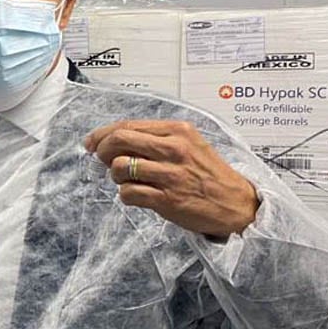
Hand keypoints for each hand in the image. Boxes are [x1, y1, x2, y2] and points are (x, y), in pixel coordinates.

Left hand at [84, 120, 259, 237]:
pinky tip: (137, 195)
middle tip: (103, 160)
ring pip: (120, 167)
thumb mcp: (188, 144)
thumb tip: (113, 140)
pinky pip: (128, 193)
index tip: (92, 142)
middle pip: (119, 141)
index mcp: (178, 131)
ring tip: (128, 180)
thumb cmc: (207, 173)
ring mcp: (171, 174)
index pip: (128, 125)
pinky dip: (125, 194)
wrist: (235, 202)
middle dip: (103, 151)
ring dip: (115, 176)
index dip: (103, 134)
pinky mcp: (168, 199)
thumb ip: (154, 139)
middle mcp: (174, 149)